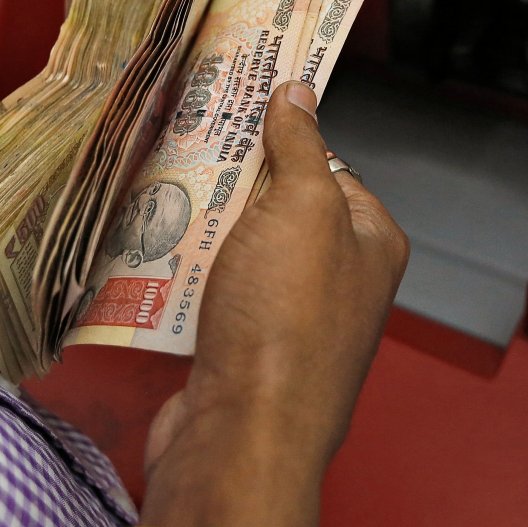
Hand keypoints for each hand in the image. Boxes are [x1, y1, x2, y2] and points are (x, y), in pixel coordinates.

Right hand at [141, 81, 408, 526]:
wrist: (242, 433)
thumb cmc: (287, 323)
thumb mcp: (302, 207)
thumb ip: (302, 145)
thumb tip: (299, 93)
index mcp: (369, 241)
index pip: (330, 166)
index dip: (287, 135)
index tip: (243, 104)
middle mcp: (337, 279)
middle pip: (279, 205)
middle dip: (236, 179)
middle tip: (191, 142)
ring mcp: (290, 316)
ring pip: (241, 247)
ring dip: (205, 225)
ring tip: (166, 191)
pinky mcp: (244, 346)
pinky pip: (214, 290)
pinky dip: (187, 272)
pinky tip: (158, 253)